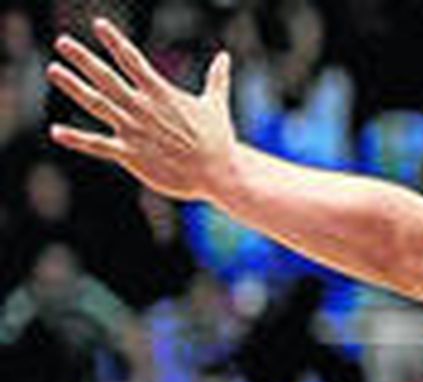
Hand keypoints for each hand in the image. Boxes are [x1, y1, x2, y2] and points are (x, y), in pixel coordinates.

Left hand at [47, 18, 235, 201]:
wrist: (219, 175)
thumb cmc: (219, 141)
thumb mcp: (216, 105)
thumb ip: (216, 79)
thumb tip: (225, 57)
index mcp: (161, 93)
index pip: (133, 60)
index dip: (115, 41)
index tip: (99, 24)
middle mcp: (143, 109)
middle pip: (107, 78)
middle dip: (83, 59)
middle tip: (63, 42)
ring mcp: (134, 131)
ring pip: (98, 104)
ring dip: (74, 86)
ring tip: (54, 70)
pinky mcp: (131, 155)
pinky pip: (99, 145)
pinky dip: (77, 139)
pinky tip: (57, 132)